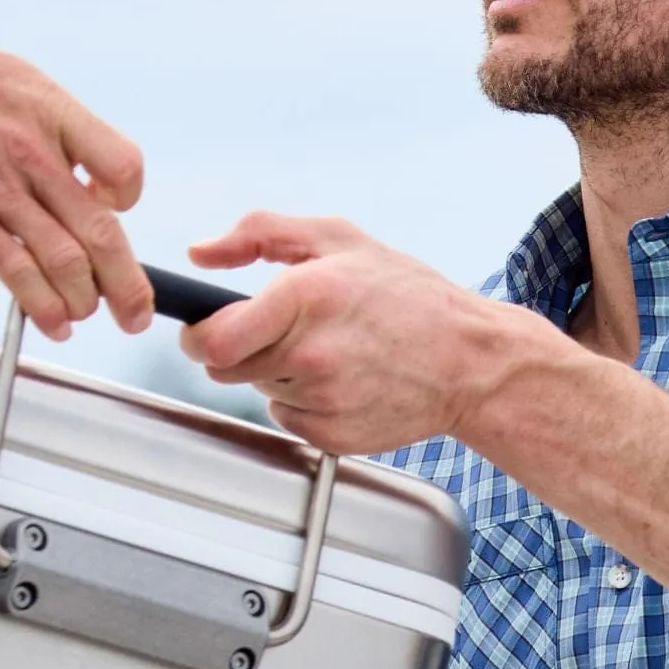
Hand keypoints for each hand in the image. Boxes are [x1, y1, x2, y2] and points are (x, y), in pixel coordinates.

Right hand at [0, 18, 150, 342]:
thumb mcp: (10, 79)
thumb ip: (51, 126)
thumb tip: (80, 171)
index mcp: (51, 112)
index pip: (124, 168)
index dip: (127, 200)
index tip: (116, 213)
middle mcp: (32, 153)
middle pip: (103, 231)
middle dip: (128, 284)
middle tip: (137, 313)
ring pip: (67, 262)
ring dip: (85, 301)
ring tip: (86, 314)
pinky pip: (18, 275)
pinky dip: (44, 308)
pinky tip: (53, 323)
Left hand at [182, 212, 499, 451]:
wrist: (470, 361)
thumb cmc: (409, 296)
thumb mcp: (338, 239)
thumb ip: (259, 233)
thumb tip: (200, 252)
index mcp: (304, 298)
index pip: (210, 339)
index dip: (198, 333)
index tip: (207, 327)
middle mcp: (311, 353)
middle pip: (224, 369)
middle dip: (241, 349)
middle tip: (283, 332)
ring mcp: (323, 400)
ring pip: (260, 391)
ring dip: (278, 374)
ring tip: (330, 352)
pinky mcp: (334, 435)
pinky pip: (289, 420)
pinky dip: (304, 403)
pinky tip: (343, 381)